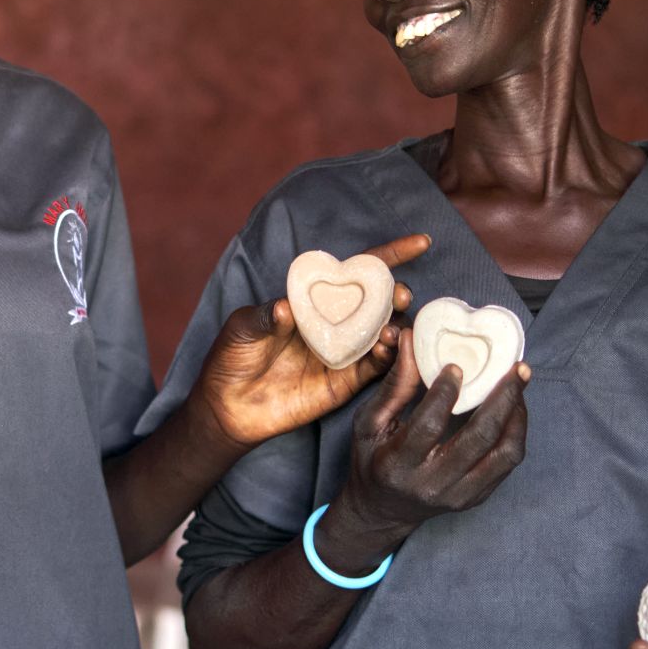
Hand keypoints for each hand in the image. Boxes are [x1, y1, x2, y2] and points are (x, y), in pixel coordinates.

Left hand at [190, 234, 429, 447]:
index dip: (389, 256)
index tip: (420, 243)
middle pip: (378, 302)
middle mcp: (336, 323)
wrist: (227, 405)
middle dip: (395, 293)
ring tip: (393, 326)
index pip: (356, 272)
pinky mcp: (345, 383)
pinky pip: (375, 368)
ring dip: (396, 325)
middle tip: (400, 294)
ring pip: (384, 333)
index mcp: (315, 300)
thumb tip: (286, 310)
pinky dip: (388, 357)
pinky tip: (389, 348)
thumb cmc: (233, 356)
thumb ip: (265, 317)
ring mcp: (343, 352)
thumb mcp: (242, 328)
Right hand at [312, 328, 528, 570]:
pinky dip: (515, 433)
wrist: (382, 510)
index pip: (429, 425)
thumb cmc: (371, 460)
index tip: (457, 365)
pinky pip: (506, 465)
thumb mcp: (368, 424)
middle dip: (503, 397)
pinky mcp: (475, 499)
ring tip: (519, 386)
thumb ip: (394, 386)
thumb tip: (413, 341)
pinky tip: (513, 410)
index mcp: (398, 464)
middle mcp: (432, 484)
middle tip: (516, 368)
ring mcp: (458, 496)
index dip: (446, 393)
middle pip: (479, 438)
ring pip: (504, 454)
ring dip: (517, 416)